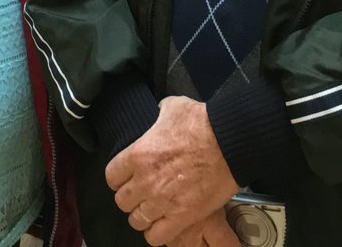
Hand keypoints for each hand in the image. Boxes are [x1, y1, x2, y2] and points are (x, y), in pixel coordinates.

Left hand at [105, 96, 238, 244]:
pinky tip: (165, 224)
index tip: (128, 178)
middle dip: (132, 198)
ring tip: (154, 211)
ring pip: (137, 220)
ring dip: (144, 216)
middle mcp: (145, 180)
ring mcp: (162, 201)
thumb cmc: (202, 122)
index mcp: (138, 155)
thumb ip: (158, 116)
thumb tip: (159, 115)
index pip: (112, 177)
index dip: (120, 178)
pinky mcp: (182, 216)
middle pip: (122, 202)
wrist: (229, 140)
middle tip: (143, 194)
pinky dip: (158, 233)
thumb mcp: (173, 108)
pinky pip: (157, 236)